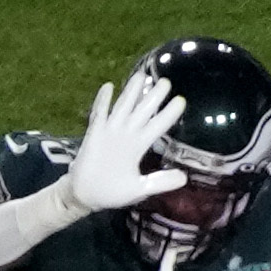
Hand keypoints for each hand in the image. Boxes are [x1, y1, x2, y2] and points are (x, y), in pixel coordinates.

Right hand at [62, 66, 180, 214]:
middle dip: (154, 96)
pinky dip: (102, 101)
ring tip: (141, 75)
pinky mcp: (93, 134)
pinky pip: (99, 114)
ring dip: (131, 92)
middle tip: (166, 81)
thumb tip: (184, 178)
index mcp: (138, 146)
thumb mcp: (140, 189)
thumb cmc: (112, 191)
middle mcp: (126, 135)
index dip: (168, 114)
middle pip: (142, 111)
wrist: (85, 195)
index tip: (181, 100)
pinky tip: (108, 87)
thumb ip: (160, 182)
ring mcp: (109, 132)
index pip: (157, 126)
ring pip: (123, 107)